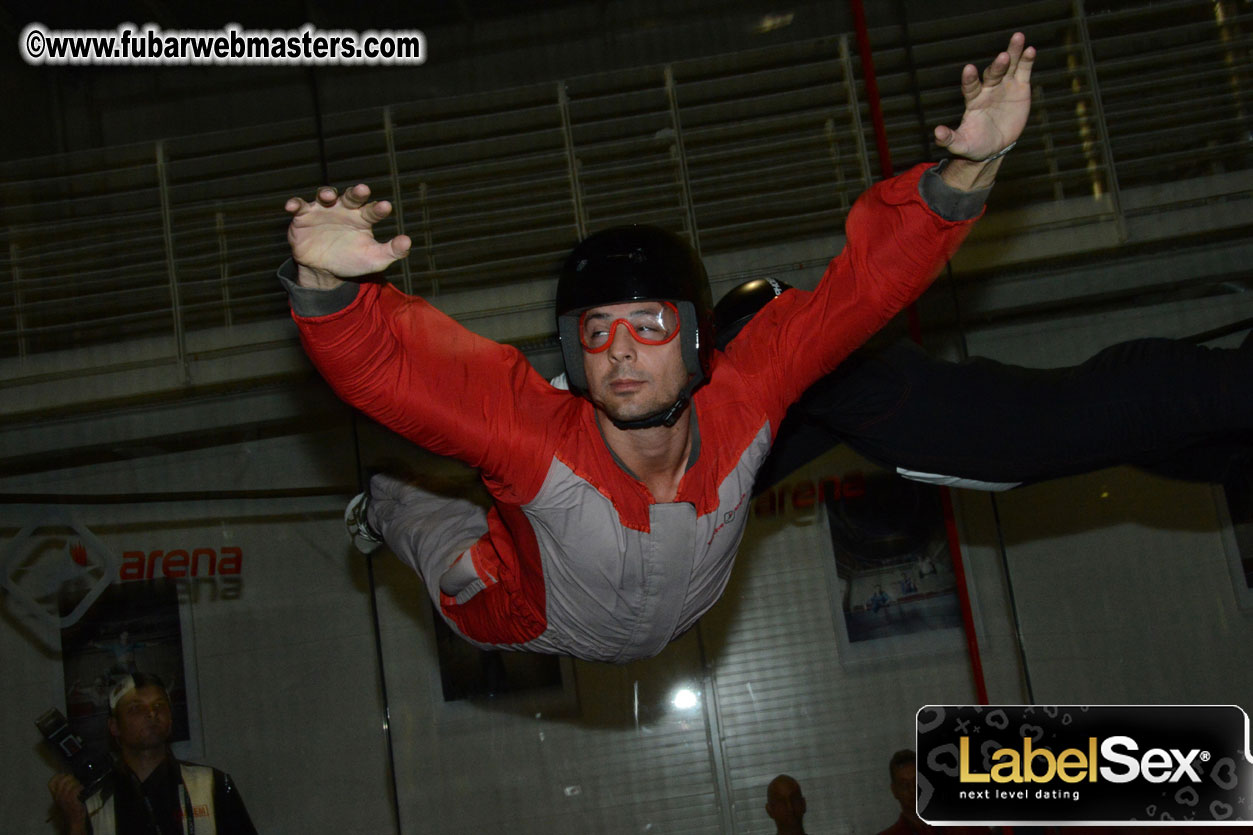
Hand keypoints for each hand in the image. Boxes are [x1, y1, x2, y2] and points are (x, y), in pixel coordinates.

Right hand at [48, 773, 86, 833]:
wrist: (74, 820)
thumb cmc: (72, 808)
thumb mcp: (65, 799)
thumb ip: (66, 790)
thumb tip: (72, 778)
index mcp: (55, 795)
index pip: (51, 783)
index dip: (57, 776)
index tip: (64, 774)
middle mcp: (58, 797)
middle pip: (60, 781)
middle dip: (68, 777)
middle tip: (75, 778)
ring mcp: (64, 799)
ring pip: (68, 785)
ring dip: (75, 782)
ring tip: (79, 784)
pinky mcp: (71, 801)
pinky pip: (75, 790)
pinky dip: (79, 787)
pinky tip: (82, 788)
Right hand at [284, 184, 411, 288]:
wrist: (324, 270)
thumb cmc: (352, 260)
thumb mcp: (375, 259)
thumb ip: (392, 251)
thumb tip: (407, 241)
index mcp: (363, 218)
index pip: (372, 210)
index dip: (379, 208)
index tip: (386, 207)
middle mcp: (344, 209)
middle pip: (350, 196)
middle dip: (356, 192)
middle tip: (362, 190)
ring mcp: (323, 210)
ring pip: (325, 196)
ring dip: (326, 193)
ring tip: (328, 196)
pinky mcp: (303, 216)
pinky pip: (298, 206)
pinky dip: (295, 203)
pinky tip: (293, 206)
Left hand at [934, 31, 1034, 160]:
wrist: (994, 146)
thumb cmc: (975, 145)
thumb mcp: (961, 145)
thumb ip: (949, 138)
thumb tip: (937, 133)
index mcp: (973, 100)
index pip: (970, 87)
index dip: (969, 79)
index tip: (969, 69)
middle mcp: (988, 89)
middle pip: (992, 74)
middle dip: (997, 66)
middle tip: (1003, 56)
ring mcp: (1004, 86)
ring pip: (1008, 66)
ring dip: (1013, 52)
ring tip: (1018, 38)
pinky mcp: (1020, 87)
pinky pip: (1023, 71)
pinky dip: (1027, 60)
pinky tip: (1030, 49)